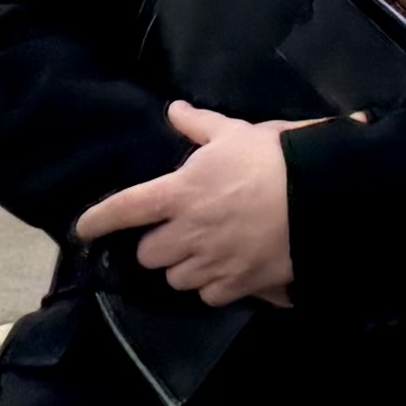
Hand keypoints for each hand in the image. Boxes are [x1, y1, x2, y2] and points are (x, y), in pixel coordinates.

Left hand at [77, 101, 301, 307]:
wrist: (321, 199)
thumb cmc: (275, 159)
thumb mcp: (236, 133)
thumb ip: (200, 125)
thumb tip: (175, 110)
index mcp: (180, 193)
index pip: (125, 208)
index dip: (98, 219)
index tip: (83, 229)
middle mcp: (188, 233)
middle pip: (148, 254)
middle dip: (158, 245)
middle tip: (176, 232)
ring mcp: (212, 263)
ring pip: (176, 279)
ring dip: (184, 267)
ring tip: (203, 253)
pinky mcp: (239, 286)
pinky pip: (209, 296)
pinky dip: (214, 286)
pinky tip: (229, 271)